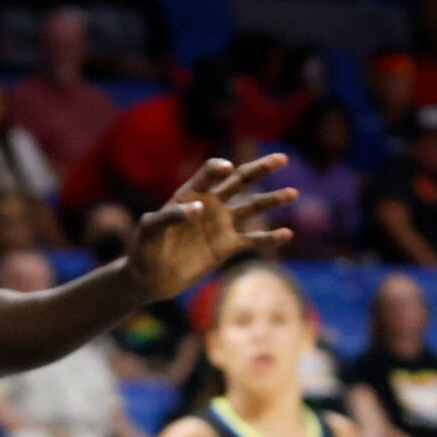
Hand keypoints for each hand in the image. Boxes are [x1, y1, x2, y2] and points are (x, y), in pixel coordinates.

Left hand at [124, 156, 295, 301]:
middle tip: (282, 158)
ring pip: (252, 207)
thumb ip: (170, 216)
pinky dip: (269, 237)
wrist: (149, 278)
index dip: (218, 168)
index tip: (227, 169)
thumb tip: (199, 209)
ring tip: (292, 193)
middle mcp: (210, 205)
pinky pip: (253, 239)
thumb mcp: (149, 230)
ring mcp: (221, 225)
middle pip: (240, 181)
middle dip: (260, 169)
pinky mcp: (227, 246)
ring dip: (272, 199)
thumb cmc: (143, 249)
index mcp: (190, 194)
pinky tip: (287, 233)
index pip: (209, 174)